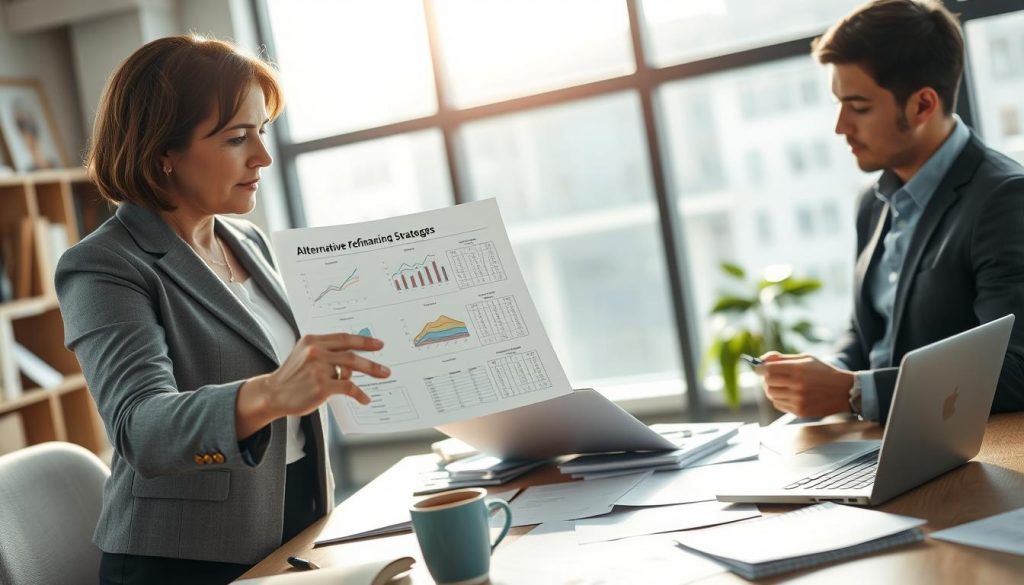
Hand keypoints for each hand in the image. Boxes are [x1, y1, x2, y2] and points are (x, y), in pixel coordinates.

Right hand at [236, 333, 388, 437]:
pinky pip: (348, 387)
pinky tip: (364, 398)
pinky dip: (359, 393)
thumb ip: (326, 353)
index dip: (363, 340)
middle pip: (351, 352)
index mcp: (312, 341)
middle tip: (385, 365)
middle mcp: (315, 352)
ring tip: (382, 375)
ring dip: (370, 372)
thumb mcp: (304, 355)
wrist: (272, 393)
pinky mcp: (321, 385)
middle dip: (371, 359)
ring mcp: (318, 368)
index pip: (343, 338)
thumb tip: (352, 363)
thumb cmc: (291, 377)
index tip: (377, 343)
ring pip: (351, 369)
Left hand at [756, 352, 853, 417]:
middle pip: (768, 382)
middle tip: (771, 377)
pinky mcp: (800, 411)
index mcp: (798, 369)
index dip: (760, 368)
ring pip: (771, 395)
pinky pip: (778, 405)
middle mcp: (797, 385)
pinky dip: (778, 399)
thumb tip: (762, 360)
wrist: (844, 391)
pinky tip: (787, 394)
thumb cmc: (824, 372)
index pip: (768, 369)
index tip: (759, 368)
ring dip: (771, 389)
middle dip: (766, 379)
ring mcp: (798, 400)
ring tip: (781, 385)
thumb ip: (783, 358)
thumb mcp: (806, 359)